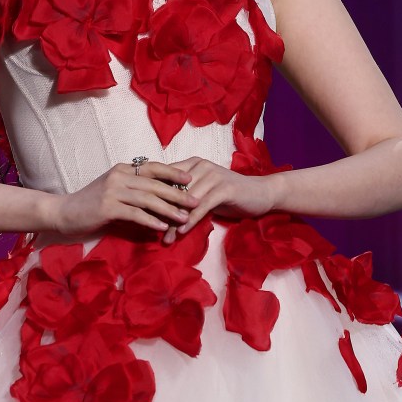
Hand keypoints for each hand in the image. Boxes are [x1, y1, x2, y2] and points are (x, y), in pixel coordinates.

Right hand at [49, 161, 200, 239]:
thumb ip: (133, 189)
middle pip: (155, 184)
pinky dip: (150, 220)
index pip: (153, 167)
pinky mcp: (107, 207)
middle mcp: (119, 176)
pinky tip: (162, 228)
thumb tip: (159, 196)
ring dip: (168, 209)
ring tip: (184, 218)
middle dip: (177, 193)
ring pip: (148, 199)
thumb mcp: (113, 190)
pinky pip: (135, 213)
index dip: (173, 173)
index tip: (191, 179)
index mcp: (122, 169)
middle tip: (196, 201)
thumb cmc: (90, 204)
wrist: (63, 212)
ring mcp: (112, 191)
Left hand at [160, 157, 276, 245]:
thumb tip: (157, 207)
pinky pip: (202, 206)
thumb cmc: (229, 194)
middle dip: (161, 211)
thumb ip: (184, 193)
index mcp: (192, 163)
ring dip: (175, 221)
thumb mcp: (203, 190)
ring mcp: (213, 175)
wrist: (261, 193)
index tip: (140, 212)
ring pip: (186, 200)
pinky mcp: (224, 188)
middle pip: (174, 189)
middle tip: (151, 231)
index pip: (166, 176)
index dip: (152, 193)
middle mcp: (201, 165)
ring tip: (166, 238)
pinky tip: (182, 231)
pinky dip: (191, 220)